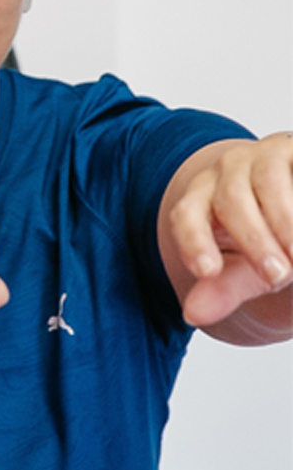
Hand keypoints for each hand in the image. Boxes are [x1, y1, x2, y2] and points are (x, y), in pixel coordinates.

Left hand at [168, 133, 292, 331]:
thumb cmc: (264, 240)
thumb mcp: (244, 269)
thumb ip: (221, 288)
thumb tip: (191, 315)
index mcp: (201, 198)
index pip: (186, 215)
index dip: (193, 241)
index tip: (207, 271)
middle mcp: (227, 171)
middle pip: (230, 200)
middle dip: (253, 240)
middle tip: (277, 276)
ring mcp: (265, 154)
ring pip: (268, 180)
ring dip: (285, 220)